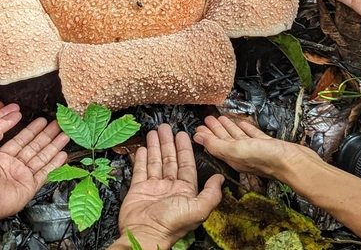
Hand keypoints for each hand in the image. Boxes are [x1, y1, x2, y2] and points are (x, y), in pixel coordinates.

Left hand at [0, 118, 68, 221]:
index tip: (42, 120)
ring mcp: (23, 177)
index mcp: (3, 158)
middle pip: (35, 147)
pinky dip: (55, 164)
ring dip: (54, 146)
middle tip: (59, 124)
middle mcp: (15, 166)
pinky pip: (45, 173)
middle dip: (47, 135)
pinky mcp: (29, 187)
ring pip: (43, 157)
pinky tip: (63, 154)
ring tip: (65, 135)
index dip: (32, 130)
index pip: (22, 140)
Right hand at [118, 125, 222, 248]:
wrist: (144, 233)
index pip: (186, 165)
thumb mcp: (197, 209)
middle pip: (170, 160)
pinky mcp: (139, 189)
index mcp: (185, 191)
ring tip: (154, 132)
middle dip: (169, 143)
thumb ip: (211, 194)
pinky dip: (142, 159)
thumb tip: (221, 179)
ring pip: (156, 162)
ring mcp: (154, 188)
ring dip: (155, 147)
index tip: (183, 134)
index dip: (185, 149)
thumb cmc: (171, 224)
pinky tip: (143, 148)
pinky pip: (141, 170)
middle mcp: (170, 188)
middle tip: (166, 127)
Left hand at [194, 116, 310, 178]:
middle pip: (224, 140)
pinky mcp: (267, 145)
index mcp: (233, 158)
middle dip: (215, 130)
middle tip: (207, 119)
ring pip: (238, 137)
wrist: (295, 163)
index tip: (198, 127)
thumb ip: (217, 145)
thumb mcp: (237, 150)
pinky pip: (253, 136)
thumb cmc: (267, 159)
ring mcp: (255, 150)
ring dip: (229, 128)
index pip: (215, 145)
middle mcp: (242, 155)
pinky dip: (246, 129)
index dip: (206, 136)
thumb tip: (198, 138)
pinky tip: (243, 123)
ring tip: (221, 118)